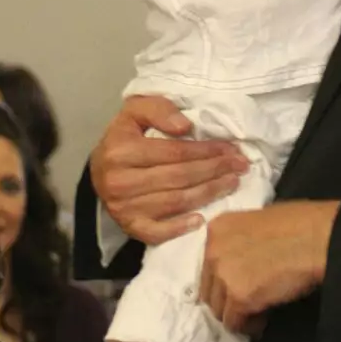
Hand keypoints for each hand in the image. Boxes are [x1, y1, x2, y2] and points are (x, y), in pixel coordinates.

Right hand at [91, 96, 249, 245]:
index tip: (232, 149)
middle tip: (240, 166)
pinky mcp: (128, 226)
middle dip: (214, 170)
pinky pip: (157, 232)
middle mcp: (119, 181)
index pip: (175, 152)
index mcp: (121, 150)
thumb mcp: (135, 111)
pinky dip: (180, 228)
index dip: (207, 151)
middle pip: (179, 177)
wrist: (100, 168)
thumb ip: (158, 109)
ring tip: (232, 183)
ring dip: (208, 193)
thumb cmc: (125, 136)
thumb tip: (185, 126)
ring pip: (175, 202)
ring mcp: (122, 208)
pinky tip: (201, 220)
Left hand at [199, 201, 340, 333]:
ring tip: (258, 313)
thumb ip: (241, 240)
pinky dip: (248, 326)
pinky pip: (234, 323)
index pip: (208, 265)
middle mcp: (212, 252)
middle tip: (248, 303)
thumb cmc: (299, 223)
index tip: (241, 284)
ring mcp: (223, 276)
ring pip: (219, 310)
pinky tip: (263, 321)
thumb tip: (243, 260)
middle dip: (227, 299)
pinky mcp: (238, 298)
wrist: (317, 237)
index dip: (224, 279)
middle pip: (209, 290)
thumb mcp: (258, 221)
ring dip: (237, 314)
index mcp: (217, 229)